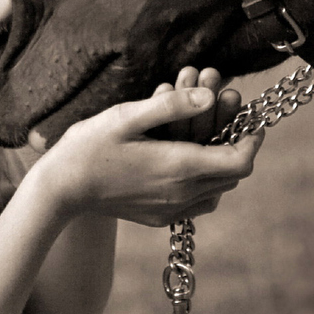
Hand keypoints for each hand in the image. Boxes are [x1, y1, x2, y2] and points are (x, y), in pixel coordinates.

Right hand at [34, 81, 261, 228]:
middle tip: (226, 114)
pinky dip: (205, 180)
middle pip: (233, 175)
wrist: (61, 188)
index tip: (250, 118)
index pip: (240, 161)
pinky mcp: (160, 217)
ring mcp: (171, 210)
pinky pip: (199, 202)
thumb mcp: (127, 115)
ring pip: (218, 189)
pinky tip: (187, 158)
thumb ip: (172, 105)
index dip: (252, 139)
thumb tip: (210, 96)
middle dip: (235, 142)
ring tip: (208, 133)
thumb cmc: (90, 146)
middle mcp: (181, 194)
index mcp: (179, 167)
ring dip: (220, 162)